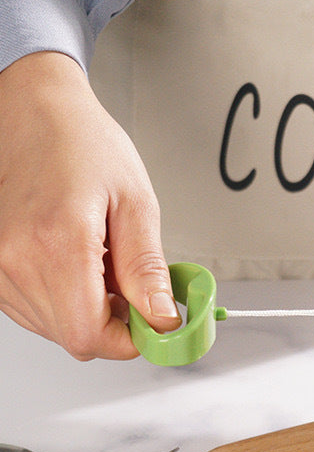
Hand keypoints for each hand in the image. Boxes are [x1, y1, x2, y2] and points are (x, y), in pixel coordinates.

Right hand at [0, 52, 179, 359]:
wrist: (35, 112)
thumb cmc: (84, 145)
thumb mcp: (136, 204)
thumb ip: (147, 269)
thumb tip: (161, 318)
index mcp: (56, 241)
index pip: (89, 335)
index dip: (128, 339)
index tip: (153, 322)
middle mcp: (15, 258)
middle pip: (74, 337)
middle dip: (114, 323)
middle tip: (131, 283)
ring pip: (55, 328)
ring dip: (89, 310)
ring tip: (101, 263)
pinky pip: (35, 310)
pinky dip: (65, 299)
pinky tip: (77, 264)